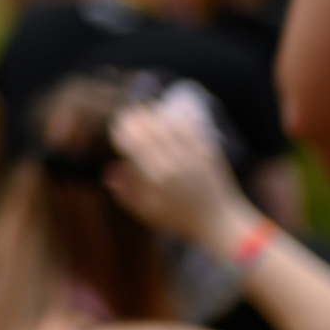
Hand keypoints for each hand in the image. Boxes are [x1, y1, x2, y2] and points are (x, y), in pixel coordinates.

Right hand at [105, 96, 254, 247]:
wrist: (219, 222)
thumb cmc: (180, 219)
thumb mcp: (148, 213)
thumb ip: (126, 193)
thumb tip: (110, 170)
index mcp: (157, 178)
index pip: (135, 146)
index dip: (123, 133)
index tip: (116, 127)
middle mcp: (175, 163)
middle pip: (151, 132)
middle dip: (136, 119)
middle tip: (126, 112)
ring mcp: (193, 156)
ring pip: (170, 127)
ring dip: (155, 114)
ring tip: (145, 107)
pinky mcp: (209, 153)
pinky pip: (191, 130)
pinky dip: (179, 119)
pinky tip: (170, 114)